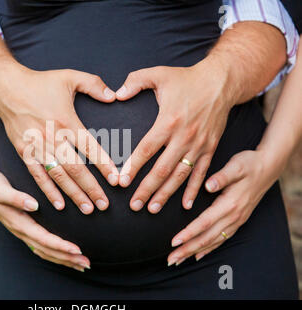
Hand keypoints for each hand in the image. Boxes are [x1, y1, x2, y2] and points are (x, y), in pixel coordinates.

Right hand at [0, 66, 118, 213]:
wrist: (6, 88)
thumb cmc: (40, 83)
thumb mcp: (70, 76)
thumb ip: (94, 84)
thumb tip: (114, 96)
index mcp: (66, 121)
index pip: (90, 147)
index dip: (104, 165)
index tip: (117, 180)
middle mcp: (52, 138)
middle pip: (75, 168)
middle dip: (91, 189)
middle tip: (105, 206)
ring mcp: (37, 148)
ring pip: (58, 176)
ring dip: (74, 194)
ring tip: (88, 209)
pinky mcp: (25, 153)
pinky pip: (38, 176)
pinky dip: (49, 191)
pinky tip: (59, 205)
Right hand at [0, 157, 90, 271]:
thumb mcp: (2, 189)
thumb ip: (17, 197)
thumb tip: (34, 205)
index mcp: (18, 222)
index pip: (42, 239)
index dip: (60, 245)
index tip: (77, 249)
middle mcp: (21, 231)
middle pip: (46, 250)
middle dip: (66, 258)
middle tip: (86, 263)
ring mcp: (22, 232)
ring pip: (44, 252)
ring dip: (63, 259)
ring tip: (81, 264)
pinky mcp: (24, 230)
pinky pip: (41, 247)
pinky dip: (55, 254)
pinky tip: (66, 256)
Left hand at [116, 58, 235, 212]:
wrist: (221, 81)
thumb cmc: (187, 79)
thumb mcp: (158, 73)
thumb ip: (134, 82)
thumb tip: (116, 94)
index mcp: (168, 121)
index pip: (146, 149)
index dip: (133, 167)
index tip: (122, 182)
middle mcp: (183, 137)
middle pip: (162, 169)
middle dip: (146, 190)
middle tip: (134, 206)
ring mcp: (198, 145)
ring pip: (180, 176)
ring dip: (166, 194)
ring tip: (152, 209)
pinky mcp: (210, 148)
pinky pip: (201, 174)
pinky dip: (193, 190)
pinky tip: (185, 205)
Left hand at [167, 149, 282, 265]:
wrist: (268, 167)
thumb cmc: (249, 164)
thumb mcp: (236, 166)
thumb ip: (222, 177)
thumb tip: (208, 185)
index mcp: (229, 204)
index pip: (205, 223)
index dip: (188, 233)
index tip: (174, 242)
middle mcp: (233, 217)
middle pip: (206, 238)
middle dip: (187, 250)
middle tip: (170, 260)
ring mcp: (236, 221)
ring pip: (213, 242)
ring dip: (194, 252)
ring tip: (178, 260)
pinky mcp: (237, 221)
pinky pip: (221, 240)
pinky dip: (209, 249)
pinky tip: (198, 255)